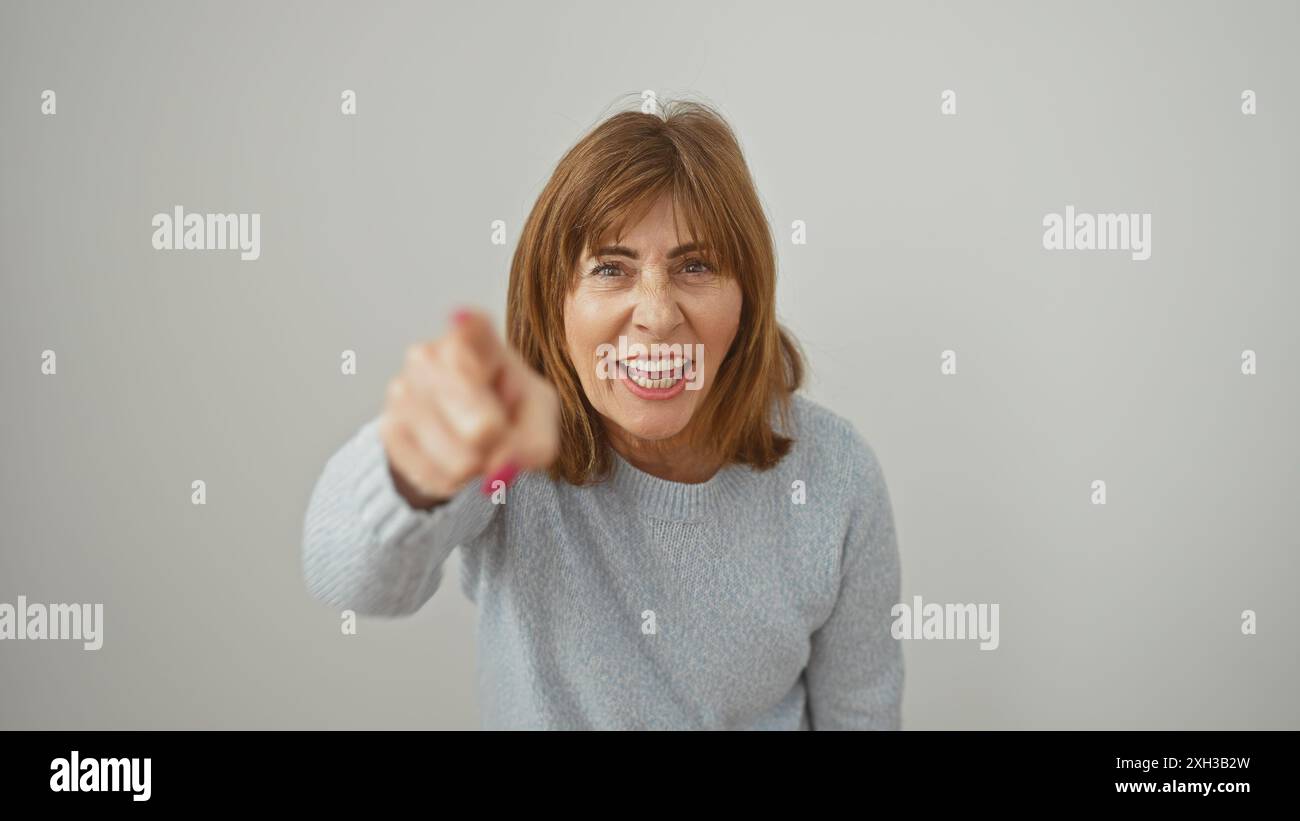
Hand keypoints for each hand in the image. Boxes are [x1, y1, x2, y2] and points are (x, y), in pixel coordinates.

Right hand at [378, 308, 560, 507]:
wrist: (461, 436)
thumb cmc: (508, 410)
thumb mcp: (538, 418)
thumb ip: (534, 440)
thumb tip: (501, 466)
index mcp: (475, 339)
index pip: (470, 326)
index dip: (469, 327)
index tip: (463, 320)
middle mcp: (431, 354)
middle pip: (481, 424)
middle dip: (498, 444)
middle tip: (498, 435)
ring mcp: (404, 389)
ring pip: (460, 458)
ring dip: (476, 466)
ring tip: (474, 446)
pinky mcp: (388, 427)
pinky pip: (434, 475)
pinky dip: (453, 480)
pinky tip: (452, 460)